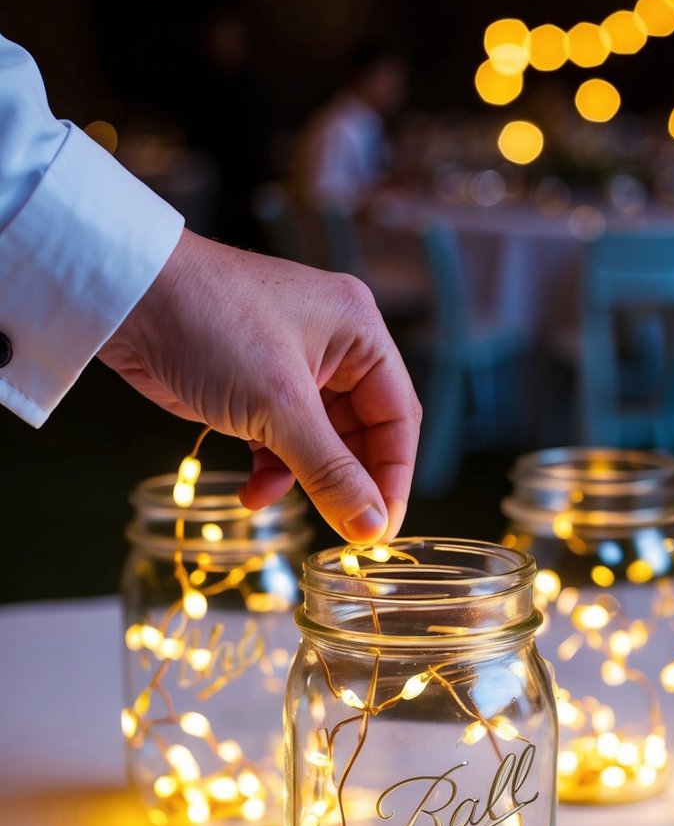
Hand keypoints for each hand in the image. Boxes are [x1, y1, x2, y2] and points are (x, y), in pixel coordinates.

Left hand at [98, 230, 420, 542]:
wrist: (124, 295)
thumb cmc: (210, 325)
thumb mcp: (279, 407)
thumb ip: (330, 472)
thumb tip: (369, 528)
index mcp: (359, 331)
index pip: (398, 417)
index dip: (394, 476)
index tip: (382, 529)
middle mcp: (334, 345)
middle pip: (361, 433)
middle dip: (346, 481)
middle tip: (342, 531)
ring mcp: (291, 365)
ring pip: (319, 442)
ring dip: (303, 478)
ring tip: (277, 502)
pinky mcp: (253, 384)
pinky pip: (280, 439)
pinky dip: (271, 468)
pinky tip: (252, 492)